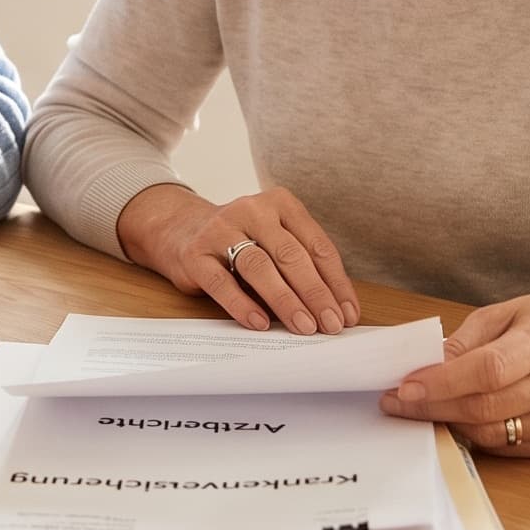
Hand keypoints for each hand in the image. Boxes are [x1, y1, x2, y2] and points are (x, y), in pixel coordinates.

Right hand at [114, 184, 359, 335]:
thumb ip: (301, 264)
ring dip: (285, 300)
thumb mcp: (275, 241)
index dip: (336, 282)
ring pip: (259, 267)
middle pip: (291, 255)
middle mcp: (252, 210)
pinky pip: (221, 282)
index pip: (317, 245)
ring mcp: (220, 230)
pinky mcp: (195, 254)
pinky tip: (260, 323)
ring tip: (303, 327)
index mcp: (280, 203)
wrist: (181, 230)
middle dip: (316, 294)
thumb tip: (335, 309)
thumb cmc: (242, 241)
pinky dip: (242, 305)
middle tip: (331, 325)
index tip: (348, 313)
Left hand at [380, 287, 529, 457]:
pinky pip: (505, 446)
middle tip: (396, 401)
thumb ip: (468, 339)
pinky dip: (476, 433)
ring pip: (491, 432)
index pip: (490, 369)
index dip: (444, 382)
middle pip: (486, 406)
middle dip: (432, 407)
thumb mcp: (509, 311)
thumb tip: (428, 365)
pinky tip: (460, 416)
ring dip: (449, 422)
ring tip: (422, 407)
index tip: (405, 386)